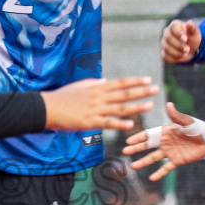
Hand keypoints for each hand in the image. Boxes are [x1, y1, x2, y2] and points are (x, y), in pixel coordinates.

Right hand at [41, 76, 155, 130]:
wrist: (47, 108)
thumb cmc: (61, 96)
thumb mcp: (78, 85)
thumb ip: (93, 83)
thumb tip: (105, 80)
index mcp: (96, 88)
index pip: (120, 83)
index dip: (135, 81)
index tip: (147, 79)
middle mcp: (98, 97)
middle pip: (124, 94)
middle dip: (142, 91)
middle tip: (156, 89)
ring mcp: (95, 110)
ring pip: (120, 108)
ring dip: (137, 107)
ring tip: (150, 105)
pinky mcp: (89, 122)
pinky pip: (108, 123)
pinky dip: (120, 124)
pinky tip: (131, 124)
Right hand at [123, 102, 204, 180]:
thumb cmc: (198, 128)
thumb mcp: (186, 122)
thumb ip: (176, 116)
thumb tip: (168, 104)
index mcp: (165, 131)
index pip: (149, 135)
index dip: (138, 138)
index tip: (128, 141)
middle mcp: (165, 142)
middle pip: (147, 146)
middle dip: (136, 149)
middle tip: (125, 152)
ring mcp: (170, 152)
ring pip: (153, 158)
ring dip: (143, 162)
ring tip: (133, 166)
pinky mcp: (177, 161)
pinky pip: (166, 168)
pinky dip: (159, 173)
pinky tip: (151, 178)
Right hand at [161, 19, 201, 63]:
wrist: (192, 48)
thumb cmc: (192, 38)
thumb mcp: (195, 32)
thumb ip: (192, 28)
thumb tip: (189, 23)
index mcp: (174, 25)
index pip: (173, 27)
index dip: (178, 33)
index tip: (185, 39)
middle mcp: (166, 33)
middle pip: (168, 38)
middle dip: (179, 45)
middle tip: (188, 49)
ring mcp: (164, 43)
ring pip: (166, 48)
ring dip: (177, 53)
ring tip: (186, 53)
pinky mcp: (163, 52)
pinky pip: (165, 57)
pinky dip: (174, 59)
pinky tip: (181, 57)